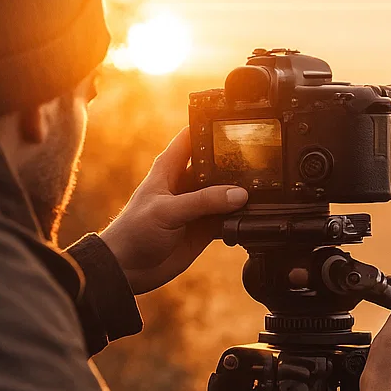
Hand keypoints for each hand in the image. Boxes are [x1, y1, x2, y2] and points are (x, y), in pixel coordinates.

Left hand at [100, 128, 249, 293]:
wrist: (128, 268)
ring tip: (262, 191)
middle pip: (217, 163)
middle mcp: (186, 183)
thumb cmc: (134, 231)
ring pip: (226, 192)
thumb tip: (238, 194)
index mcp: (170, 168)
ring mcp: (197, 205)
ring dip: (240, 193)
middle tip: (260, 162)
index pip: (193, 136)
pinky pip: (229, 218)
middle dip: (236, 162)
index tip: (236, 122)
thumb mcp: (167, 211)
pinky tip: (251, 216)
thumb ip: (203, 201)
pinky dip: (239, 218)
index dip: (212, 126)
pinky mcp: (205, 227)